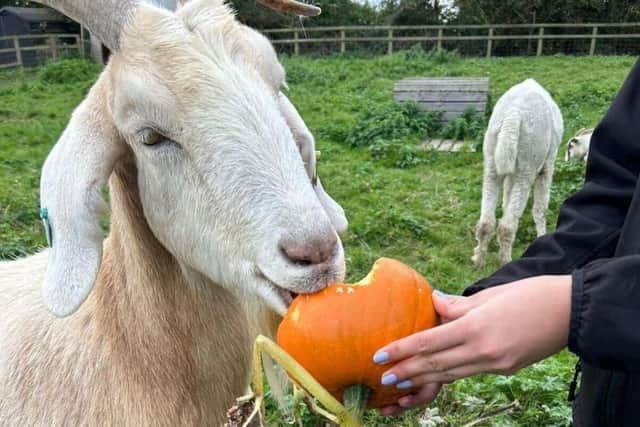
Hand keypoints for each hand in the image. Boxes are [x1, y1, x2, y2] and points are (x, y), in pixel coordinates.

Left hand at [374, 275, 571, 414]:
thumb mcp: (490, 295)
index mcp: (474, 327)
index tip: (379, 356)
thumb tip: (434, 305)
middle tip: (381, 378)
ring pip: (450, 374)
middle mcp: (482, 351)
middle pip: (435, 365)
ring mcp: (495, 363)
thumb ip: (459, 306)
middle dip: (406, 372)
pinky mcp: (505, 369)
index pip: (428, 342)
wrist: (572, 312)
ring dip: (423, 379)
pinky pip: (469, 373)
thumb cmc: (530, 294)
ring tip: (401, 384)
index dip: (401, 350)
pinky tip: (434, 376)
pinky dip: (448, 376)